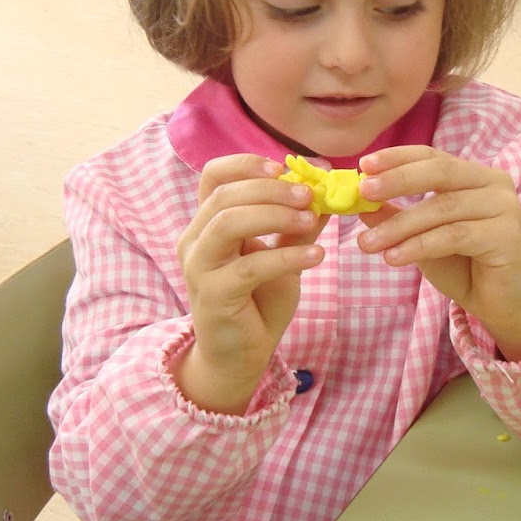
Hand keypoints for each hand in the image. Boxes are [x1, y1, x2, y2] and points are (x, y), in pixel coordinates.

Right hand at [176, 155, 324, 412]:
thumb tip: (326, 190)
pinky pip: (250, 266)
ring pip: (228, 223)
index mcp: (206, 224)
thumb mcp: (282, 255)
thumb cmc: (258, 302)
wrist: (240, 356)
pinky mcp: (213, 296)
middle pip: (224, 196)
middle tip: (310, 195)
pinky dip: (286, 256)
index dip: (246, 164)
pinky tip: (316, 255)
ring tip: (312, 220)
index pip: (212, 176)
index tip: (283, 168)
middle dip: (271, 190)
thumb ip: (296, 225)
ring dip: (275, 215)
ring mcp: (199, 268)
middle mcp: (195, 240)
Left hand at [355, 147, 520, 360]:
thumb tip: (361, 202)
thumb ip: (399, 217)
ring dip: (400, 225)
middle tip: (363, 192)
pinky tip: (393, 257)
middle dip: (397, 180)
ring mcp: (505, 208)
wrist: (504, 305)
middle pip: (440, 172)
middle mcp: (494, 184)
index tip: (363, 165)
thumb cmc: (465, 266)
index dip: (397, 158)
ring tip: (367, 244)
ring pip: (443, 208)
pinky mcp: (507, 236)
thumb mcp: (423, 238)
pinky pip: (454, 236)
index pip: (433, 157)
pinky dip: (419, 246)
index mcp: (475, 176)